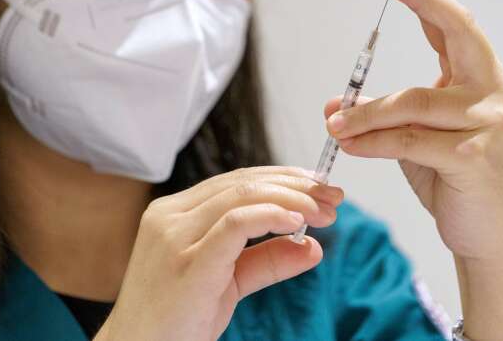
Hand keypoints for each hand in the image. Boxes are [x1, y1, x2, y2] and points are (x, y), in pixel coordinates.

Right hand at [93, 166, 342, 340]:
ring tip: (323, 212)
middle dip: (294, 185)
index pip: (235, 181)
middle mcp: (170, 216)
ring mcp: (174, 237)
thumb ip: (265, 262)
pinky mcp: (186, 263)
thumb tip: (313, 247)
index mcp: (174, 213)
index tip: (318, 187)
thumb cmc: (175, 322)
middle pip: (241, 183)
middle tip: (332, 196)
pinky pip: (233, 224)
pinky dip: (269, 216)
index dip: (281, 178)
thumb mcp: (226, 285)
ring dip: (291, 199)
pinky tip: (295, 222)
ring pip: (240, 196)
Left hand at [324, 0, 502, 261]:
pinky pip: (408, 140)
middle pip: (459, 31)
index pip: (451, 24)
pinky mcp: (473, 157)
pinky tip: (348, 144)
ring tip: (334, 125)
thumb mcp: (412, 138)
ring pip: (413, 101)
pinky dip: (372, 142)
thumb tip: (335, 104)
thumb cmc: (452, 177)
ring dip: (364, 113)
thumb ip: (382, 115)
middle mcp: (491, 91)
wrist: (491, 233)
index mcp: (480, 78)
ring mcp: (488, 122)